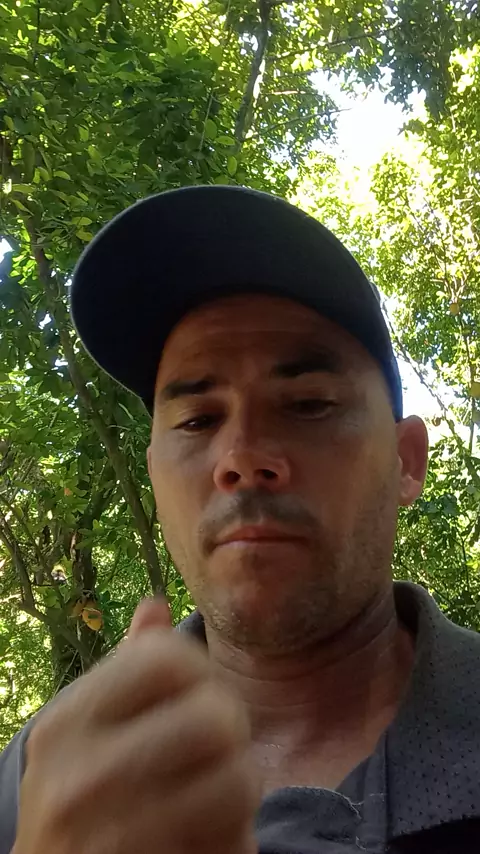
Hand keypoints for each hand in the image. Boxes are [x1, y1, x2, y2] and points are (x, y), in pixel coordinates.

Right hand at [13, 598, 258, 853]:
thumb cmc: (81, 800)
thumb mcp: (85, 732)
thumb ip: (125, 671)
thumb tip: (155, 607)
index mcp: (65, 724)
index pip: (167, 657)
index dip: (202, 670)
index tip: (201, 694)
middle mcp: (81, 778)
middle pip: (213, 715)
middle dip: (231, 733)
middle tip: (218, 750)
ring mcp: (116, 838)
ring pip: (237, 778)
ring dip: (241, 786)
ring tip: (217, 794)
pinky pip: (237, 837)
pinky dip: (236, 833)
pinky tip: (210, 833)